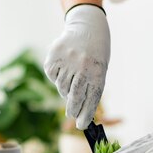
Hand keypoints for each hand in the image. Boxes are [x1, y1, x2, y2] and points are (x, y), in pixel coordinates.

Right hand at [44, 4, 109, 129]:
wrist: (87, 27)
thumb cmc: (96, 53)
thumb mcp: (100, 69)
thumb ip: (90, 88)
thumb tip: (78, 111)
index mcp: (98, 71)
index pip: (91, 99)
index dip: (86, 115)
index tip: (81, 125)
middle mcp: (82, 67)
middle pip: (74, 97)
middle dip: (73, 109)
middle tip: (72, 115)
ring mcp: (67, 61)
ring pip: (62, 87)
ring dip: (65, 89)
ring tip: (71, 79)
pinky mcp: (53, 57)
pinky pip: (52, 76)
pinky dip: (56, 78)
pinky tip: (63, 68)